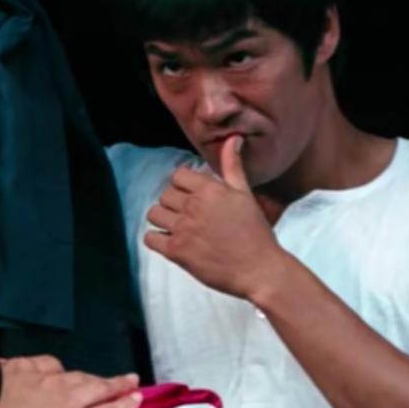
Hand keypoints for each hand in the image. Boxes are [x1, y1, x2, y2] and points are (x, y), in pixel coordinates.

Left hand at [143, 136, 291, 302]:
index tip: (194, 197)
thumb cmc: (255, 231)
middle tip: (189, 216)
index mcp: (209, 189)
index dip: (184, 186)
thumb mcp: (245, 193)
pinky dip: (156, 239)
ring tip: (179, 227)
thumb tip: (232, 138)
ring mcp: (183, 229)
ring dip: (163, 219)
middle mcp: (193, 206)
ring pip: (154, 214)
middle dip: (174, 203)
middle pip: (165, 195)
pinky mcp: (177, 252)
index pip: (178, 176)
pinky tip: (171, 242)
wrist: (259, 269)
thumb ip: (232, 165)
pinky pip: (150, 238)